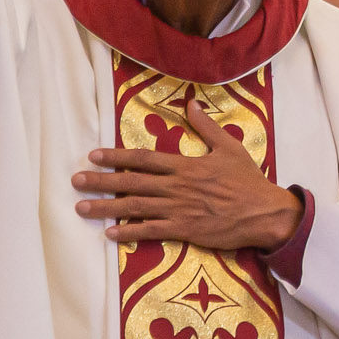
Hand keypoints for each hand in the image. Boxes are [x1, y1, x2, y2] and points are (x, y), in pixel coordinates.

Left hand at [73, 101, 302, 249]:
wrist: (263, 213)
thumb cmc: (248, 181)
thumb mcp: (230, 148)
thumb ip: (207, 127)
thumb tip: (191, 105)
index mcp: (186, 166)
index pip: (144, 158)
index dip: (116, 156)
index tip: (93, 155)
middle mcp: (176, 187)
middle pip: (132, 182)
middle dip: (101, 181)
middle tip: (75, 182)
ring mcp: (178, 210)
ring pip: (135, 207)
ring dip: (106, 208)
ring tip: (81, 208)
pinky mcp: (184, 230)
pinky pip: (150, 231)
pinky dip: (129, 232)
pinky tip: (109, 233)